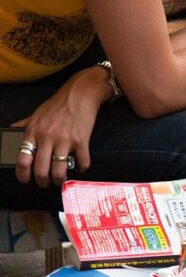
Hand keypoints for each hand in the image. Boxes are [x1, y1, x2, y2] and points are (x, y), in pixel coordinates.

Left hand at [14, 67, 107, 187]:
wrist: (81, 93)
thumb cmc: (58, 103)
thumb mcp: (37, 113)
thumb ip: (24, 123)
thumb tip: (12, 128)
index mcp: (33, 132)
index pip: (23, 159)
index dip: (23, 175)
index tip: (26, 180)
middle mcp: (47, 137)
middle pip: (41, 170)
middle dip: (43, 181)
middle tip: (45, 183)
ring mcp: (64, 140)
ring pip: (59, 169)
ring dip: (60, 179)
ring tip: (61, 180)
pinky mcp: (81, 140)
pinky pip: (81, 161)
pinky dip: (82, 168)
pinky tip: (82, 168)